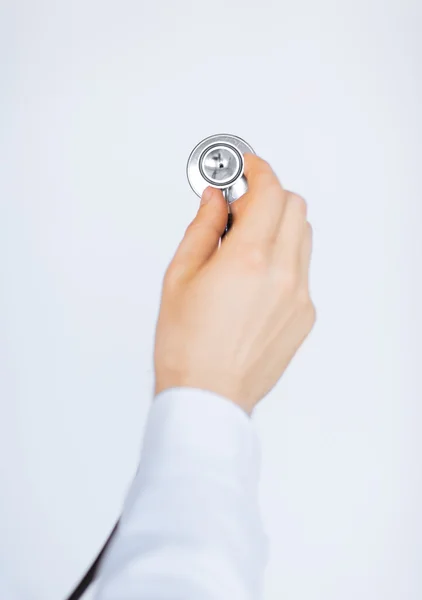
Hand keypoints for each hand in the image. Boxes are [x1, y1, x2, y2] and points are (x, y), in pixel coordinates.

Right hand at [154, 154, 315, 412]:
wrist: (207, 396)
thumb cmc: (187, 346)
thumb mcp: (180, 276)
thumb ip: (203, 228)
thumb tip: (215, 199)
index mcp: (249, 260)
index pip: (269, 191)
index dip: (257, 170)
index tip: (245, 166)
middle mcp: (283, 275)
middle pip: (295, 206)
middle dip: (269, 195)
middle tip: (238, 207)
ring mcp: (299, 296)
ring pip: (303, 236)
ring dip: (278, 225)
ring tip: (245, 244)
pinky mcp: (304, 315)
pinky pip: (301, 269)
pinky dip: (283, 257)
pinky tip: (255, 277)